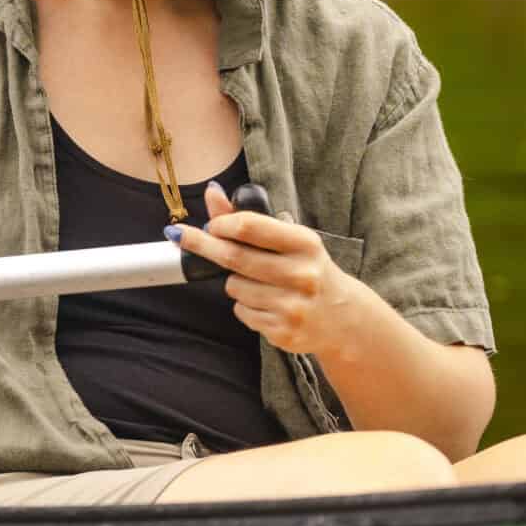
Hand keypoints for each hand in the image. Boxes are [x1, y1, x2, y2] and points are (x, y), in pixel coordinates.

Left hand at [169, 182, 379, 358]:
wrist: (343, 318)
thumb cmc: (309, 269)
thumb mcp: (290, 241)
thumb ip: (249, 220)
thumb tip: (211, 193)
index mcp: (305, 244)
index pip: (250, 226)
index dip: (221, 224)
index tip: (210, 225)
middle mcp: (301, 274)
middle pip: (233, 257)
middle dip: (203, 245)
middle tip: (181, 235)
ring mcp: (292, 306)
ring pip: (233, 287)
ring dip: (234, 282)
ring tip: (260, 283)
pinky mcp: (283, 332)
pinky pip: (242, 311)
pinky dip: (245, 306)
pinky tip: (268, 304)